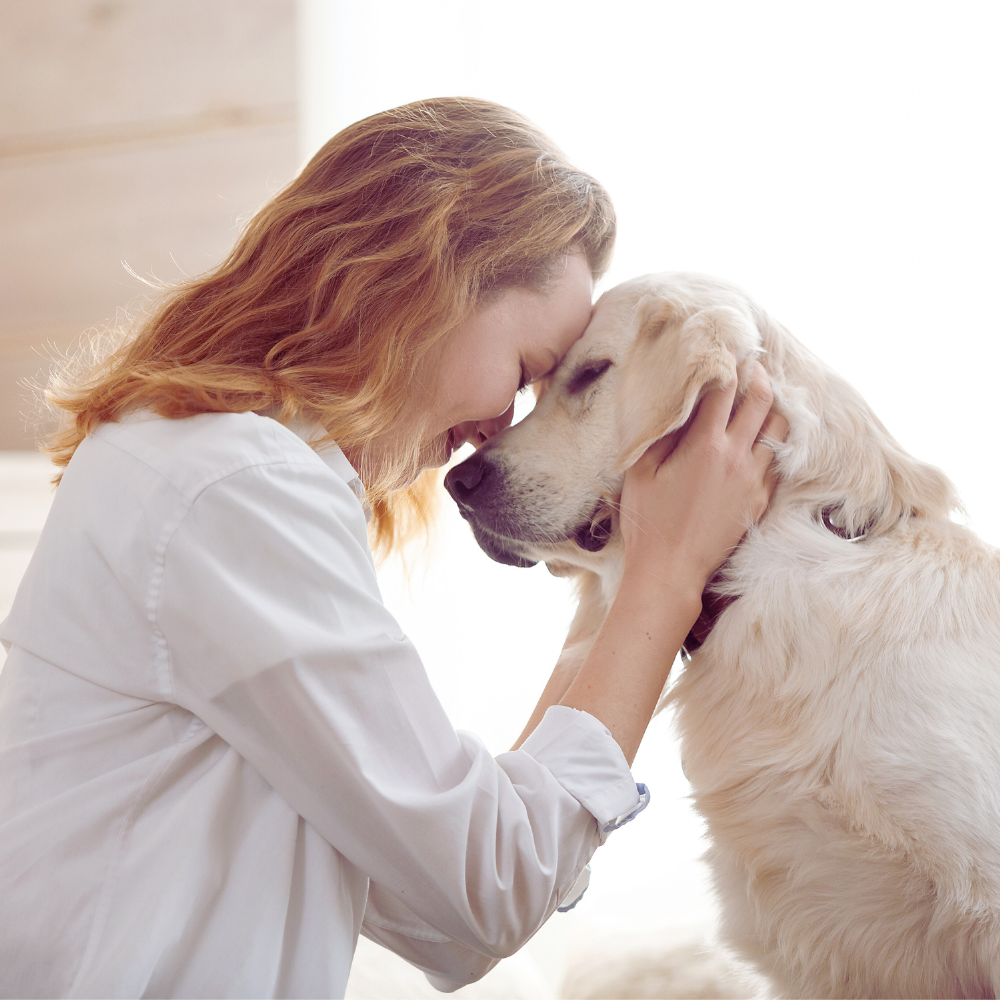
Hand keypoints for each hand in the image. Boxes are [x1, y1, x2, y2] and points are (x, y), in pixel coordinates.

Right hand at [619, 362, 787, 599]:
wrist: (671, 570)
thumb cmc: (648, 520)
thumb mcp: (641, 471)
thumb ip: (659, 433)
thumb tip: (673, 403)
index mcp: (705, 445)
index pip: (724, 390)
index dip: (726, 365)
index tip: (725, 351)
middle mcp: (737, 457)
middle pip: (762, 401)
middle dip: (758, 377)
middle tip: (751, 365)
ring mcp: (754, 480)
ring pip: (779, 430)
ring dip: (772, 409)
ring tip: (760, 400)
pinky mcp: (760, 502)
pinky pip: (777, 462)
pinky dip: (773, 443)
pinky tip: (761, 440)